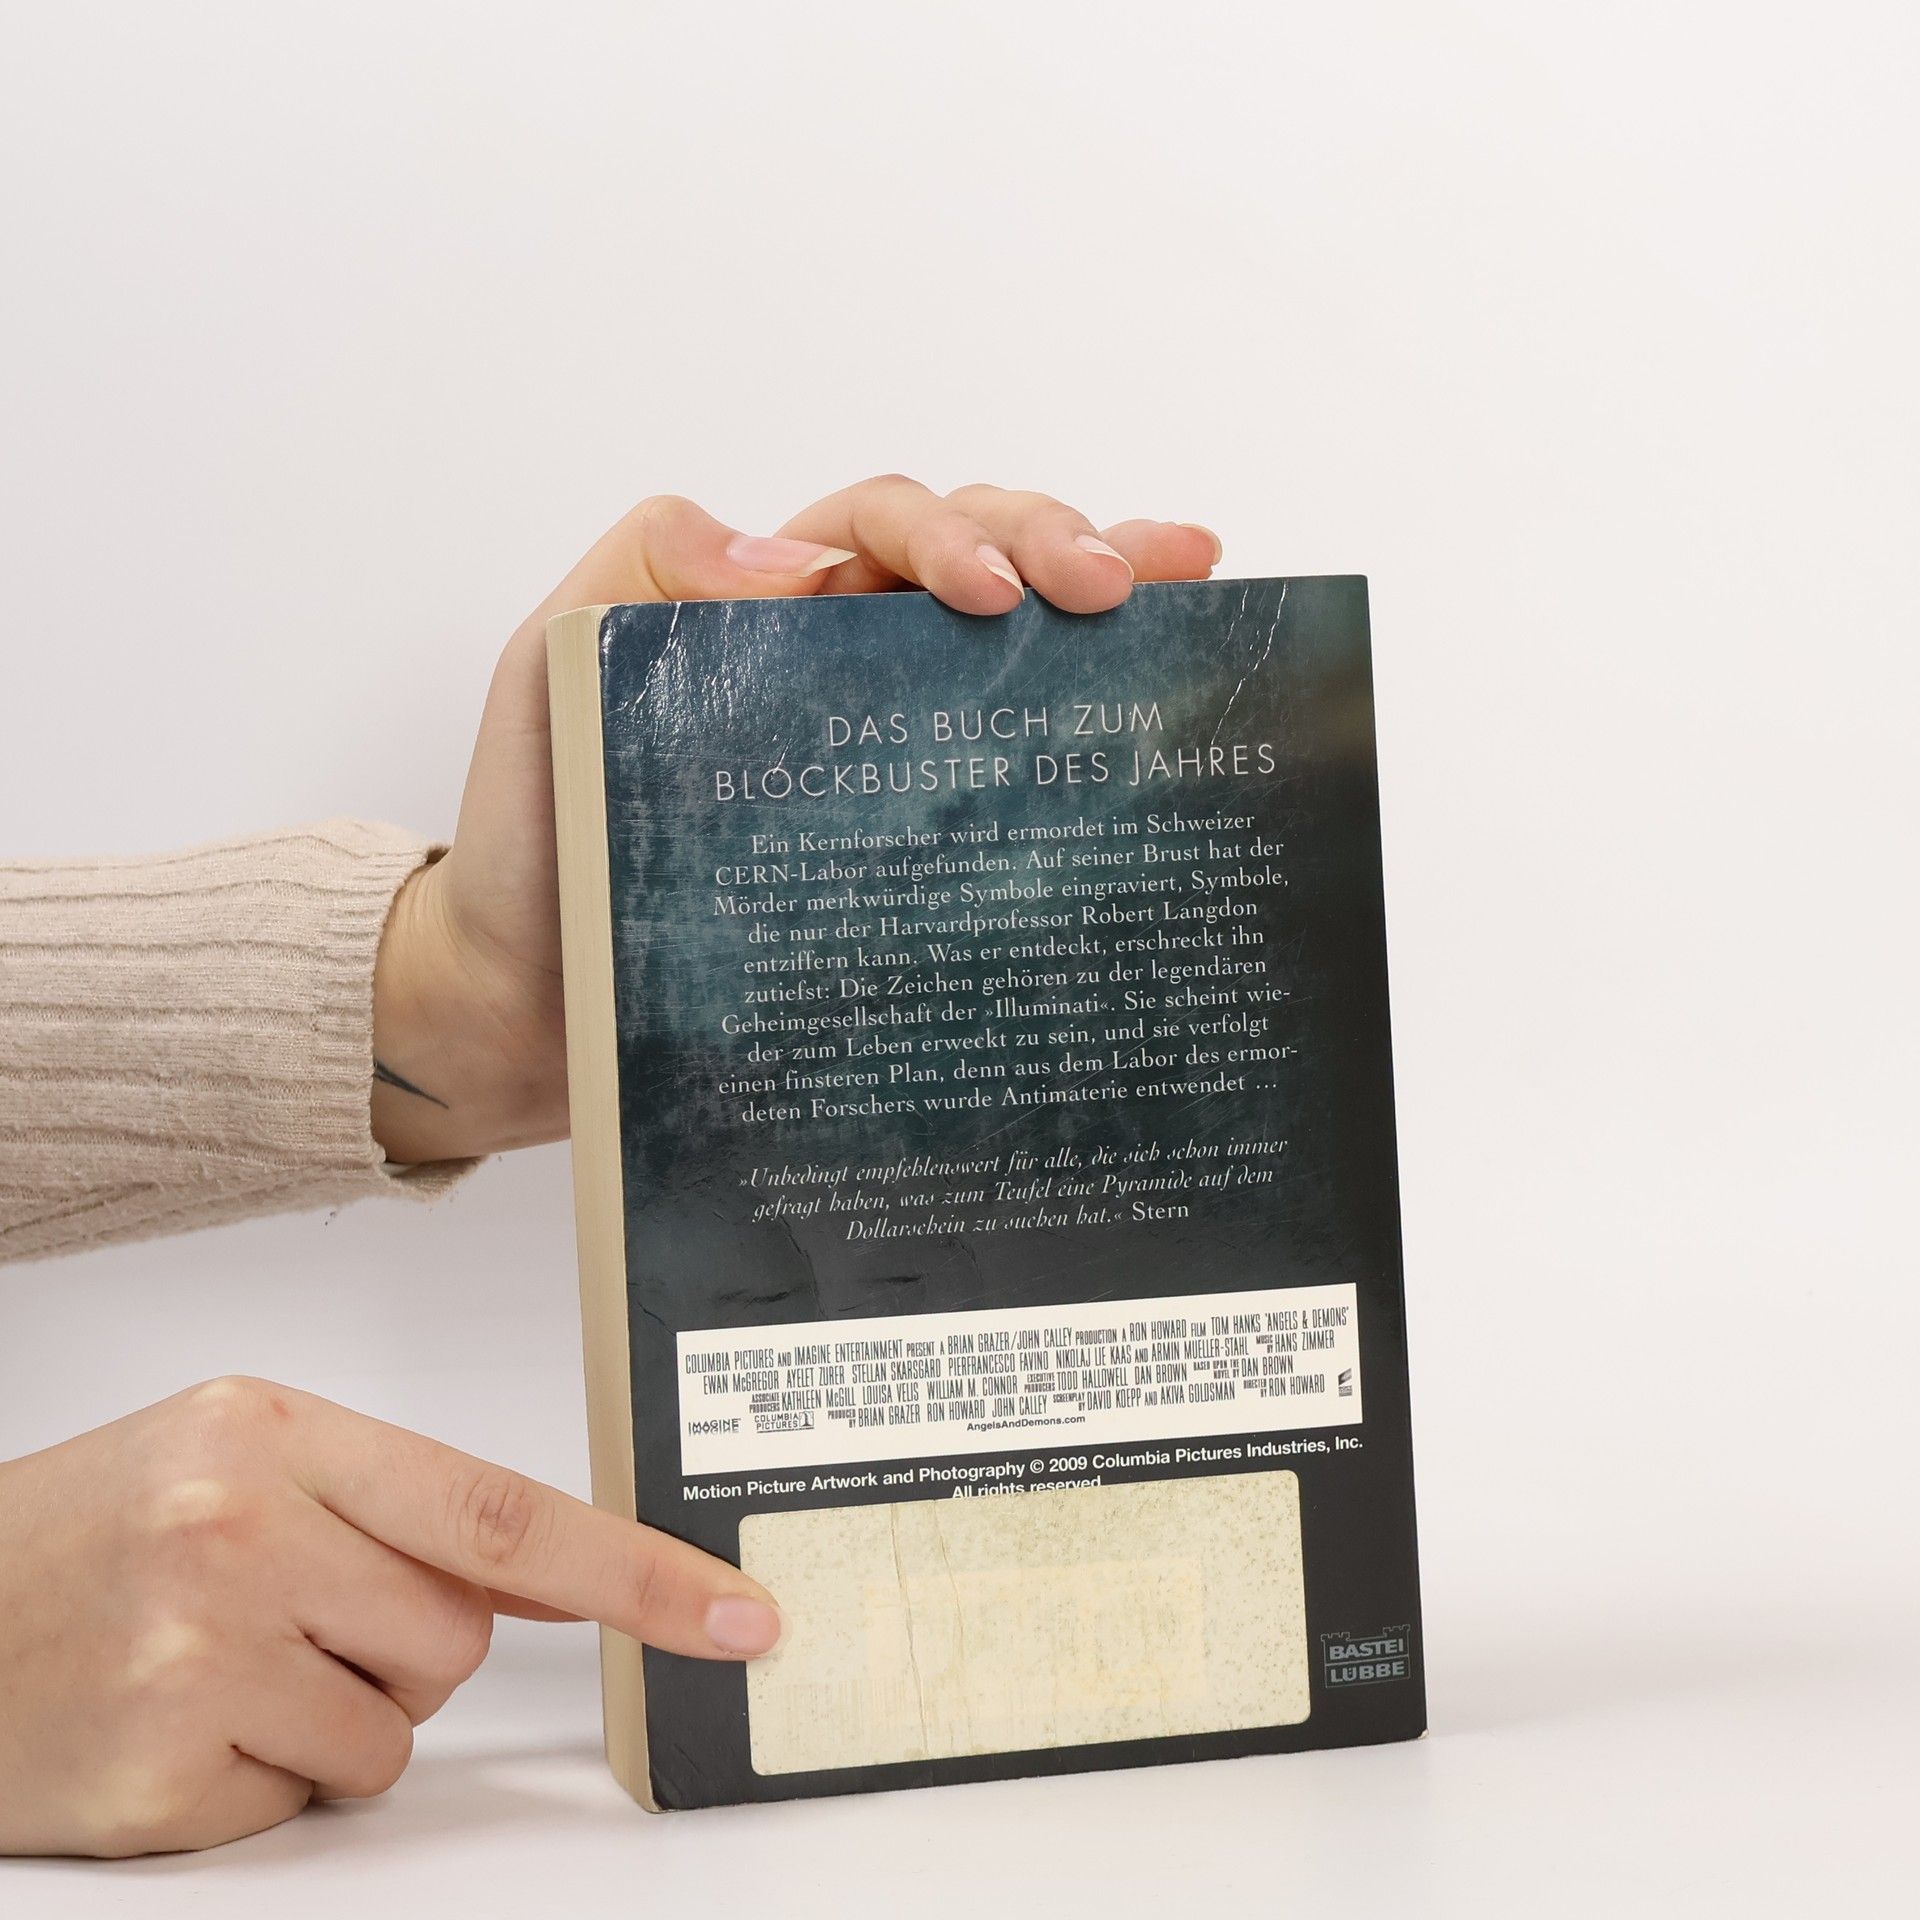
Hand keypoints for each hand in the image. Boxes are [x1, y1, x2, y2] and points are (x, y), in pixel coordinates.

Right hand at [0, 1377, 783, 1856]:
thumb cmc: (86, 1536)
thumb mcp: (238, 1463)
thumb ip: (399, 1509)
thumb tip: (559, 1578)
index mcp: (273, 1431)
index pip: (500, 1509)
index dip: (637, 1571)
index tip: (738, 1614)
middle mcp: (241, 1526)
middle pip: (459, 1632)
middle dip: (405, 1647)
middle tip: (284, 1620)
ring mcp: (200, 1651)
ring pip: (398, 1724)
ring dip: (336, 1718)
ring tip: (221, 1668)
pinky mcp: (166, 1771)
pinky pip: (311, 1798)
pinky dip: (266, 1781)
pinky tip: (179, 1728)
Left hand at [370, 477, 1221, 1162]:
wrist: (535, 1001)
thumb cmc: (535, 839)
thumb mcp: (549, 677)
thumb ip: (639, 581)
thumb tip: (799, 559)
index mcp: (766, 607)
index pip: (880, 528)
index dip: (950, 536)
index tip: (991, 595)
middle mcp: (842, 660)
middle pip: (972, 555)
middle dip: (1054, 542)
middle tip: (1117, 585)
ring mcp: (888, 746)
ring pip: (1011, 638)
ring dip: (1101, 589)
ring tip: (1182, 587)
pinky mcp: (912, 841)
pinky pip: (1007, 759)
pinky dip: (1086, 710)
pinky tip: (1153, 695)